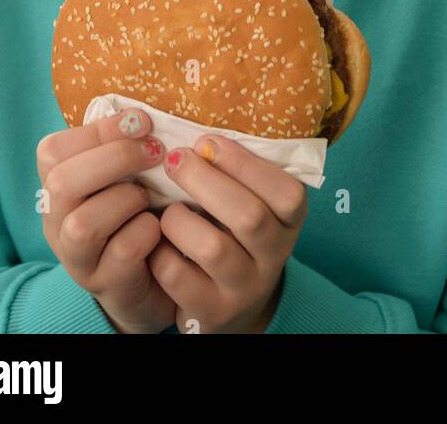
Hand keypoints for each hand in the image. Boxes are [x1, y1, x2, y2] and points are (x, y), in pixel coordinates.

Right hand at [37, 108, 176, 334]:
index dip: (98, 130)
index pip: (52, 150)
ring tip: (150, 199)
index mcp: (57, 190)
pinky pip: (121, 252)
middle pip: (62, 182)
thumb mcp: (123, 179)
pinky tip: (158, 229)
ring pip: (83, 224)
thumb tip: (142, 117)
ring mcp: (77, 259)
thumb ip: (122, 150)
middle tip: (155, 151)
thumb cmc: (136, 216)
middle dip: (115, 157)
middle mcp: (57, 224)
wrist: (148, 283)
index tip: (141, 121)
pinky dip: (146, 232)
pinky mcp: (105, 285)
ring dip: (127, 199)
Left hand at [148, 134, 307, 333]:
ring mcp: (244, 288)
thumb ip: (237, 173)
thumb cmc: (234, 234)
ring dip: (180, 219)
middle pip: (248, 216)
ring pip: (213, 248)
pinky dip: (160, 252)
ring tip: (168, 210)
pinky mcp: (211, 311)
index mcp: (289, 222)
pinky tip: (157, 241)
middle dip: (205, 180)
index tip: (208, 142)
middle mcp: (274, 257)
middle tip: (174, 159)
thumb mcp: (250, 204)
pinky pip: (178, 276)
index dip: (245, 163)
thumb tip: (199, 135)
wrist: (232, 304)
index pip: (287, 192)